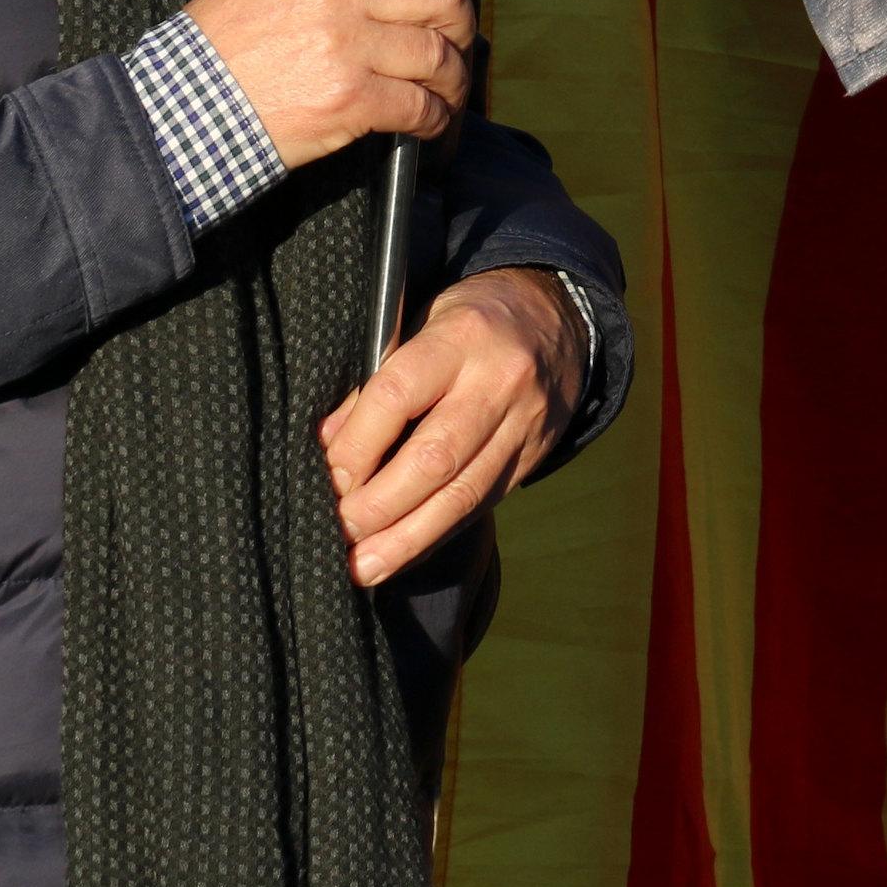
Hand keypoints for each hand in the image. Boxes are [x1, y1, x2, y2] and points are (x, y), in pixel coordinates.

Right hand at [183, 0, 481, 169]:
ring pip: (438, 52)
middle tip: (455, 42)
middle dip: (461, 21)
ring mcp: (344, 44)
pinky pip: (421, 105)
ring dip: (453, 77)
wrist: (176, 110)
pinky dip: (436, 118)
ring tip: (446, 92)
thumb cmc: (218, 49)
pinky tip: (430, 124)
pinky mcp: (349, 99)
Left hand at [319, 266, 587, 585]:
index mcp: (462, 337)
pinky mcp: (534, 456)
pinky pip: (482, 503)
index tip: (329, 477)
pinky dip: (437, 531)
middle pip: (435, 459)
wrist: (557, 319)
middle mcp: (499, 383)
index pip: (398, 395)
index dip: (357, 446)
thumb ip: (377, 382)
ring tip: (365, 567)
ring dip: (407, 538)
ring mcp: (524, 424)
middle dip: (380, 506)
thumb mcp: (420, 324)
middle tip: (340, 533)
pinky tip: (404, 550)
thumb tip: (329, 447)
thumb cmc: (471, 320)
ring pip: (463, 494)